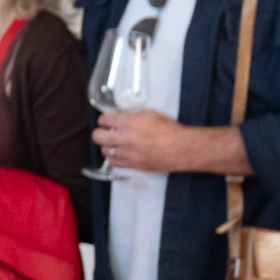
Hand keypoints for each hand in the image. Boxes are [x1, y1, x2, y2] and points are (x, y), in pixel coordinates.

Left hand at [93, 110, 253, 175]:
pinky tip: (119, 153)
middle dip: (100, 132)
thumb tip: (122, 116)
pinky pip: (113, 163)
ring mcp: (127, 153)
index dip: (104, 119)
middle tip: (105, 131)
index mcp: (130, 123)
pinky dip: (113, 157)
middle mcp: (125, 138)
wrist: (181, 148)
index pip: (104, 120)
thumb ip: (133, 115)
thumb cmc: (170, 131)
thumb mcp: (150, 114)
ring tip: (115, 143)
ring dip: (107, 146)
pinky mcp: (131, 165)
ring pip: (104, 150)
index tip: (106, 120)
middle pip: (98, 136)